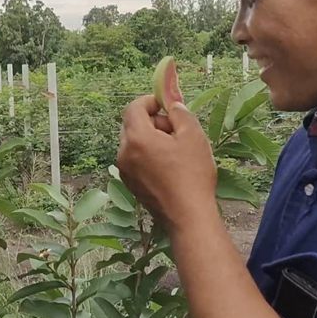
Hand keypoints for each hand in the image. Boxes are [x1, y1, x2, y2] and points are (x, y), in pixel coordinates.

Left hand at [117, 96, 216, 229]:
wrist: (188, 216)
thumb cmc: (192, 174)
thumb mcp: (192, 135)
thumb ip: (179, 111)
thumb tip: (171, 103)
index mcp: (136, 138)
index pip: (134, 107)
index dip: (151, 101)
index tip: (167, 106)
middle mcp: (124, 153)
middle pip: (132, 124)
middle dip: (153, 121)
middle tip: (176, 131)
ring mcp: (124, 170)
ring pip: (134, 142)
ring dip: (151, 139)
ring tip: (175, 151)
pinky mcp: (130, 183)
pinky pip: (135, 159)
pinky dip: (148, 155)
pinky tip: (169, 167)